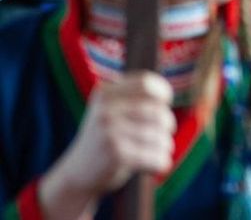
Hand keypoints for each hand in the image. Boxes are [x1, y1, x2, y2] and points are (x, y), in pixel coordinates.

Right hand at [39, 72, 175, 217]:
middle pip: (158, 111)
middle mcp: (106, 110)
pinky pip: (155, 156)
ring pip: (160, 136)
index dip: (163, 92)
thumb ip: (133, 99)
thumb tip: (167, 94)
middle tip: (162, 136)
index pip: (145, 82)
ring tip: (157, 152)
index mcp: (105, 94)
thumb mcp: (110, 112)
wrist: (76, 175)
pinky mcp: (117, 154)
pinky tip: (156, 166)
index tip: (165, 104)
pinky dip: (161, 163)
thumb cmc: (104, 140)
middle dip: (168, 125)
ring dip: (165, 147)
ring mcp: (110, 132)